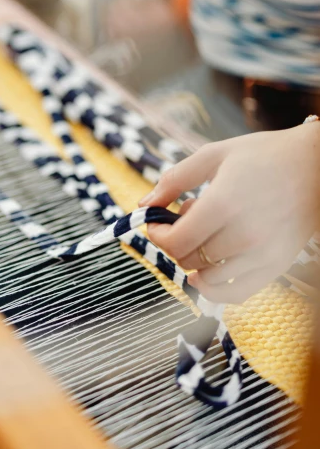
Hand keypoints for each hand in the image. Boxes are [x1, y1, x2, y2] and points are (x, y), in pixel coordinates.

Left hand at [139, 123, 319, 302]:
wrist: (315, 165)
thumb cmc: (262, 155)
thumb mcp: (214, 155)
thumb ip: (174, 179)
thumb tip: (144, 204)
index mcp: (224, 203)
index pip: (175, 241)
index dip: (157, 235)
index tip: (156, 223)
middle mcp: (244, 234)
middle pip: (189, 259)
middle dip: (175, 242)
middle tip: (185, 219)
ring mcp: (262, 254)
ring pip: (207, 278)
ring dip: (193, 260)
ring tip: (206, 232)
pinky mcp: (276, 265)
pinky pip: (236, 293)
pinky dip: (214, 289)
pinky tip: (204, 273)